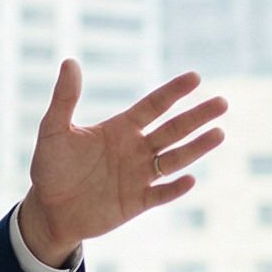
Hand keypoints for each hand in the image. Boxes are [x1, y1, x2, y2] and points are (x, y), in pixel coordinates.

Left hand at [18, 62, 227, 265]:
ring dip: (196, 148)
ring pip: (174, 159)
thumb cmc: (50, 168)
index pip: (153, 106)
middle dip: (197, 117)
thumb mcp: (53, 130)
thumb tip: (69, 61)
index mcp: (120, 129)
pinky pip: (161, 194)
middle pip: (172, 130)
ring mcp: (138, 176)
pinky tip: (190, 179)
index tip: (195, 77)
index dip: (173, 92)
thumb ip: (64, 98)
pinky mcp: (136, 202)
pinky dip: (175, 188)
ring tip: (219, 133)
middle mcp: (135, 149)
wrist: (48, 210)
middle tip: (222, 102)